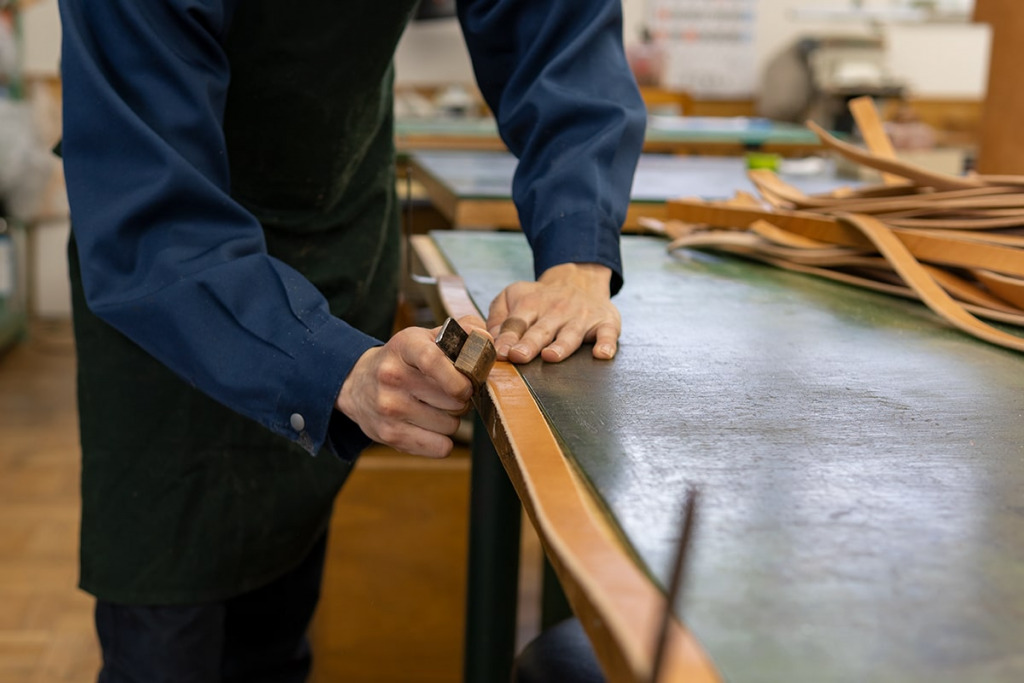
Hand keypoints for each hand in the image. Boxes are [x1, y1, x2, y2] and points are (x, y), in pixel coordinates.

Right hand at [336, 316, 486, 456]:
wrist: (357, 384)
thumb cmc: (403, 360)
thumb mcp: (425, 337)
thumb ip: (460, 331)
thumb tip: (486, 339)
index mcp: (405, 347)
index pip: (434, 361)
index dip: (459, 378)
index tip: (468, 385)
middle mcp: (392, 376)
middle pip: (453, 400)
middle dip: (461, 399)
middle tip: (451, 394)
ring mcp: (388, 407)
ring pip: (450, 425)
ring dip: (452, 419)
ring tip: (436, 408)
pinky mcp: (389, 435)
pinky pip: (440, 448)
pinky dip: (442, 441)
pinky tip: (430, 426)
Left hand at [487, 263, 620, 363]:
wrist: (579, 279)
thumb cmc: (540, 297)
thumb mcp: (513, 295)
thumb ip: (498, 315)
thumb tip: (489, 338)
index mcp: (531, 304)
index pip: (516, 321)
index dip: (507, 337)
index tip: (500, 352)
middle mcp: (556, 310)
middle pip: (541, 330)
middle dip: (529, 343)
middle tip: (518, 356)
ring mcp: (581, 317)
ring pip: (570, 334)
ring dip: (561, 345)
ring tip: (551, 355)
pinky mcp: (605, 322)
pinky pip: (607, 334)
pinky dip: (606, 344)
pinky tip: (601, 353)